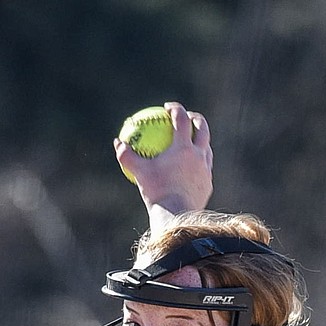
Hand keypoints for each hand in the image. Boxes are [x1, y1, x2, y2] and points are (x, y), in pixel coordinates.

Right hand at [115, 102, 212, 220]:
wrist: (177, 217)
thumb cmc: (157, 193)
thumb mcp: (139, 173)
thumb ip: (127, 156)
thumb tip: (117, 143)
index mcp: (183, 148)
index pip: (181, 119)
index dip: (175, 109)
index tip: (167, 108)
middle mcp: (199, 156)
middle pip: (202, 128)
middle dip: (195, 118)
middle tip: (187, 117)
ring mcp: (206, 170)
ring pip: (207, 149)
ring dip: (200, 141)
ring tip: (191, 142)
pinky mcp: (208, 185)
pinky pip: (205, 169)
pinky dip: (199, 163)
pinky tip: (191, 168)